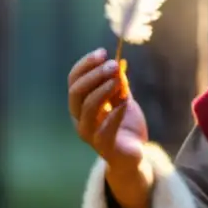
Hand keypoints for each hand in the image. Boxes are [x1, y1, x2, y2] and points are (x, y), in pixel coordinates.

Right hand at [68, 49, 151, 207]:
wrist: (133, 155)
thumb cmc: (124, 125)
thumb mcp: (122, 99)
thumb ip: (119, 83)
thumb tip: (119, 63)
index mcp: (80, 105)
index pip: (74, 81)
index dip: (85, 65)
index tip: (102, 52)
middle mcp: (79, 119)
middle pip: (76, 93)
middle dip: (94, 75)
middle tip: (112, 64)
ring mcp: (89, 134)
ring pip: (87, 110)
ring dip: (102, 90)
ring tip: (119, 80)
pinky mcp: (104, 147)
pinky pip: (105, 130)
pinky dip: (115, 114)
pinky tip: (126, 102)